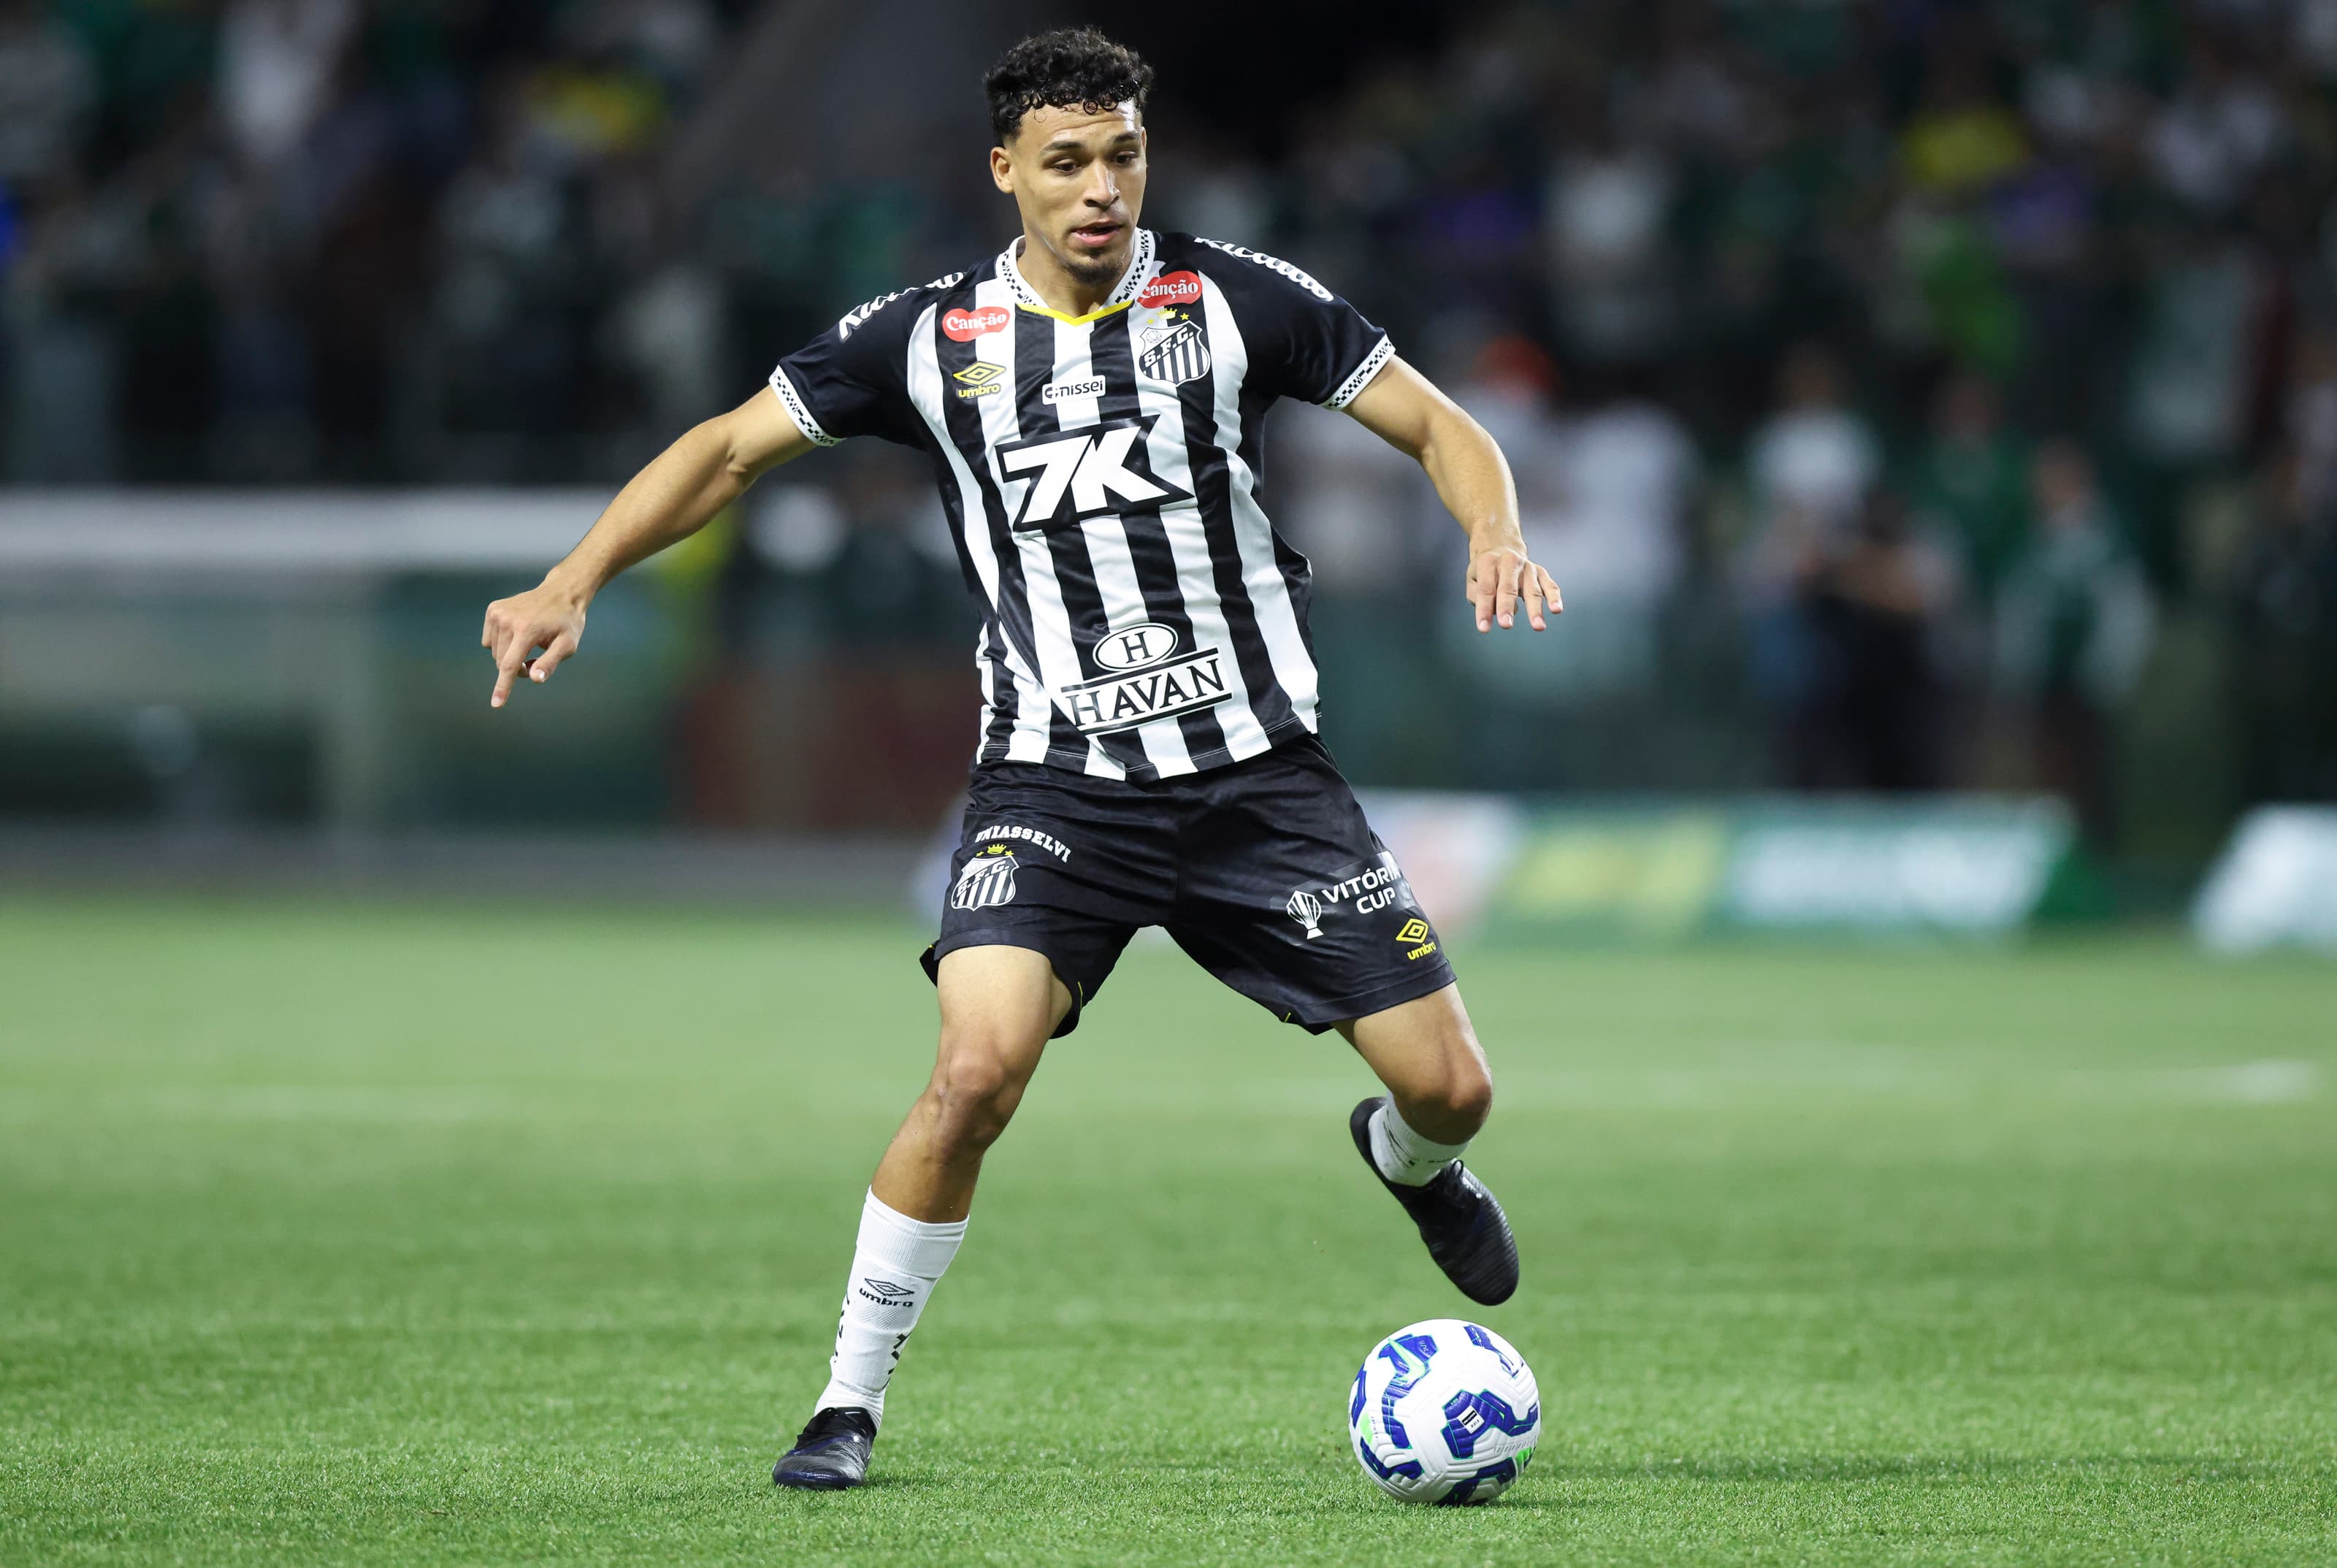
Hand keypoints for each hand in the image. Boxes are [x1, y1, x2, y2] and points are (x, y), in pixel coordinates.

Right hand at [481, 582, 588, 707]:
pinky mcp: (493, 610)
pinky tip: (519, 632)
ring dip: (509, 655)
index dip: (503, 687)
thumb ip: (550, 662)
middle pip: (501, 661)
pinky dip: (502, 643)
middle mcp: (507, 620)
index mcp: (527, 630)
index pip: (510, 665)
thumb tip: (535, 679)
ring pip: (494, 652)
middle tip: (536, 659)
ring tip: (530, 643)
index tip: (496, 704)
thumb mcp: (567, 645)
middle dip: (516, 668)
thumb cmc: (567, 623)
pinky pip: (490, 640)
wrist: (561, 593)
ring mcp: (498, 613)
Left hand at [1464, 540, 1563, 631]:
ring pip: (1532, 590)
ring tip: (1538, 626)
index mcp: (1488, 563)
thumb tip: (1495, 612)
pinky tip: (1556, 609)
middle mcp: (1509, 562)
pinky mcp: (1540, 572)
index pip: (1485, 589)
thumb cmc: (1485, 570)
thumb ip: (1477, 596)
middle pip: (1508, 588)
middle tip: (1506, 625)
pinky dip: (1554, 597)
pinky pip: (1549, 585)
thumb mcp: (1472, 578)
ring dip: (1535, 609)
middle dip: (1506, 607)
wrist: (1501, 547)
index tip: (1484, 628)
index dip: (1484, 609)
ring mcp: (1527, 567)